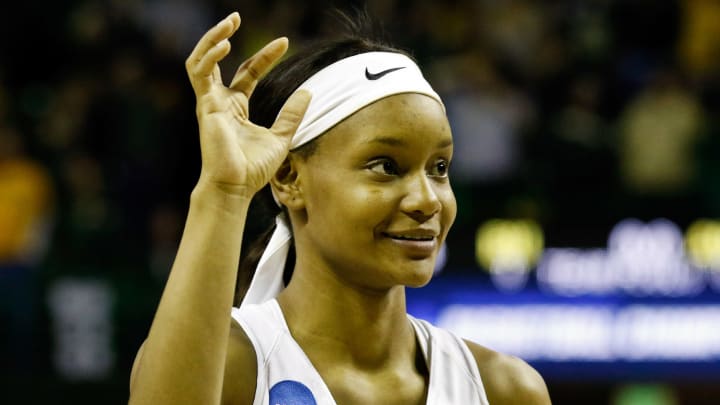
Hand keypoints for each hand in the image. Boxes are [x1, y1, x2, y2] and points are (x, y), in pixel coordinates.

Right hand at [186, 12, 310, 197]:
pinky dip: (209, 55)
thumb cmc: (254, 168)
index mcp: (236, 108)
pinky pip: (199, 73)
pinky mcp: (204, 106)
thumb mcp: (281, 136)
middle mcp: (220, 102)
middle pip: (218, 60)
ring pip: (201, 61)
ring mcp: (209, 103)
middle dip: (223, 36)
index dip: (264, 56)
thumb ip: (292, 114)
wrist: (236, 187)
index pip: (247, 72)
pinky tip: (225, 44)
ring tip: (229, 23)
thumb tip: (308, 92)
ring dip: (212, 39)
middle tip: (237, 16)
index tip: (284, 42)